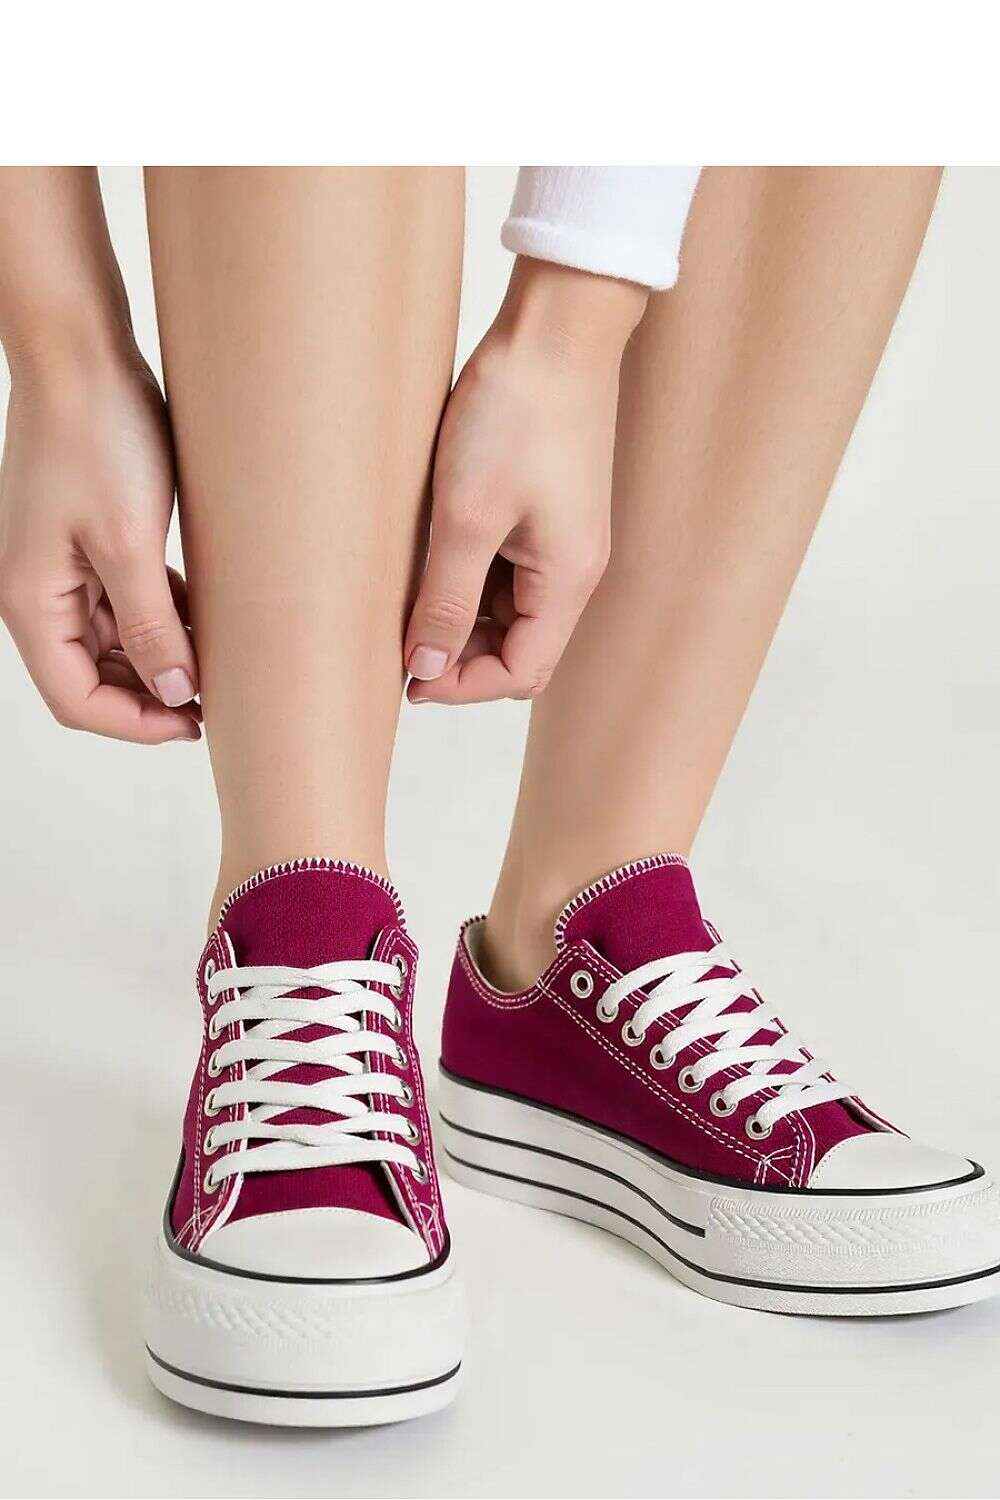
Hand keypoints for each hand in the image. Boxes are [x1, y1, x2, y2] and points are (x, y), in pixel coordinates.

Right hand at [0, 349, 200, 741]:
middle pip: (92, 677)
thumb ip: (152, 627)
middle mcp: (37, 592)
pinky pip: (122, 599)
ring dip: (161, 655)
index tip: (197, 722)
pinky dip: (160, 615)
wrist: (82, 352)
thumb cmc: (98, 436)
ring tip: (220, 656)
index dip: (137, 723)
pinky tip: (204, 612)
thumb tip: (176, 693)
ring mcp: (61, 565)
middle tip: (218, 698)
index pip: (77, 700)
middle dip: (151, 694)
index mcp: (32, 602)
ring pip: (113, 641)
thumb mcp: (131, 544)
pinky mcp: (87, 538)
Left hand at [404, 259, 646, 703]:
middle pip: (518, 645)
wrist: (554, 327)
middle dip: (459, 653)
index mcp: (568, 581)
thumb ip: (445, 601)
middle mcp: (572, 568)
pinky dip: (467, 573)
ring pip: (507, 607)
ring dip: (459, 612)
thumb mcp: (467, 519)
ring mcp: (560, 537)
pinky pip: (505, 565)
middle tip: (396, 639)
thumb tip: (424, 669)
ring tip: (404, 594)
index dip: (463, 685)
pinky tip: (426, 553)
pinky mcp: (543, 506)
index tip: (406, 676)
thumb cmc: (516, 415)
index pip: (521, 672)